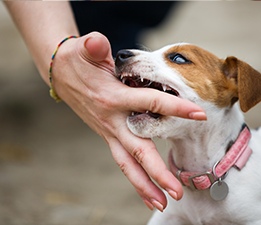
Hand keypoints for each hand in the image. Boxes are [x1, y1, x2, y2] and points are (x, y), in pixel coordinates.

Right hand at [51, 32, 206, 211]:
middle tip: (176, 192)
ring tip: (162, 203)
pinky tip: (147, 192)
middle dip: (157, 172)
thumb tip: (97, 42)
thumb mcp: (84, 48)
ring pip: (128, 164)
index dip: (174, 108)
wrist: (62, 74)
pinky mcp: (110, 136)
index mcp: (112, 98)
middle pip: (137, 150)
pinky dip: (136, 178)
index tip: (199, 114)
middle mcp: (112, 120)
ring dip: (144, 186)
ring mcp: (110, 131)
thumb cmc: (77, 60)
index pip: (150, 103)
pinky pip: (124, 161)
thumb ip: (92, 46)